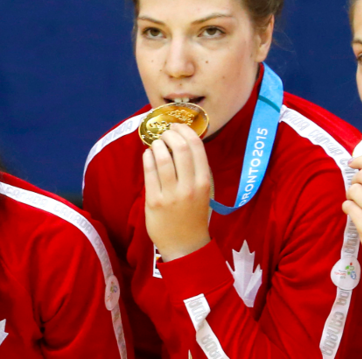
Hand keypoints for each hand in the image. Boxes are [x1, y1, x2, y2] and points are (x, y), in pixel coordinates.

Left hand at [143, 123, 211, 261]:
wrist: (186, 245)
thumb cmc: (196, 214)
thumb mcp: (205, 191)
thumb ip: (197, 170)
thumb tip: (183, 142)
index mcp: (205, 182)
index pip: (197, 147)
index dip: (186, 131)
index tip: (178, 126)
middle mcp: (189, 186)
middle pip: (179, 148)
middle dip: (170, 134)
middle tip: (165, 132)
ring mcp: (170, 194)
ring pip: (162, 158)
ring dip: (157, 144)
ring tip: (156, 143)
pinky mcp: (154, 201)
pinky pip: (149, 172)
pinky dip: (147, 157)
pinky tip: (148, 155)